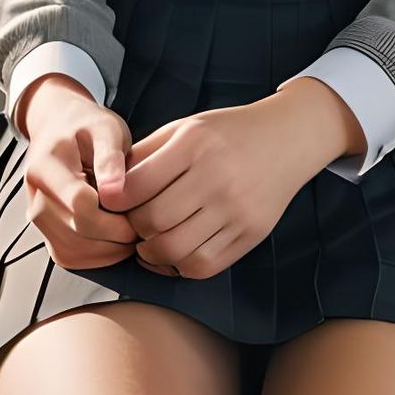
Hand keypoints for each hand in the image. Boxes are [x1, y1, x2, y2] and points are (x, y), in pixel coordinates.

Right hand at [20, 75, 137, 271]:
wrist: (59, 126)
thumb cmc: (88, 126)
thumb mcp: (105, 129)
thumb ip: (110, 158)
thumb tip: (114, 192)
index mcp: (45, 166)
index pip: (80, 204)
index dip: (114, 214)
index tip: (139, 208)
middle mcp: (34, 196)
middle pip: (77, 233)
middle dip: (116, 235)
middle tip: (142, 222)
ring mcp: (36, 218)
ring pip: (72, 252)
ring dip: (108, 250)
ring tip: (130, 229)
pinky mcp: (45, 233)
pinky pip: (69, 257)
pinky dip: (97, 257)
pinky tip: (115, 238)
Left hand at [101, 79, 364, 280]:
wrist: (289, 138)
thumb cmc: (226, 133)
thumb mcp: (184, 128)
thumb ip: (145, 155)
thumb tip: (106, 189)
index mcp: (194, 144)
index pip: (135, 186)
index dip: (114, 201)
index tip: (112, 202)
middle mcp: (217, 177)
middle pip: (152, 222)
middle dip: (133, 229)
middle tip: (132, 224)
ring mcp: (237, 209)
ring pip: (175, 251)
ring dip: (151, 254)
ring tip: (149, 242)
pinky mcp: (251, 234)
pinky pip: (204, 266)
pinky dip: (180, 267)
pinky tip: (175, 253)